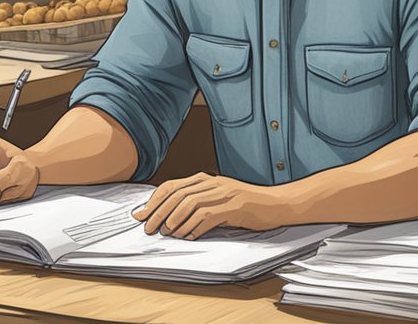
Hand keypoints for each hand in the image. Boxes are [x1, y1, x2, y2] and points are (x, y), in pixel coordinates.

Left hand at [131, 172, 281, 239]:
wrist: (276, 204)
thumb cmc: (248, 205)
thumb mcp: (220, 198)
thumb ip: (198, 203)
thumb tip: (171, 218)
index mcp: (206, 180)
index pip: (172, 186)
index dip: (154, 200)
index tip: (141, 214)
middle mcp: (212, 183)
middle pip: (177, 195)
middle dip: (158, 212)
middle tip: (148, 227)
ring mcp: (223, 194)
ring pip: (189, 204)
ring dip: (174, 220)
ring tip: (167, 233)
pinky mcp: (234, 207)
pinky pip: (208, 216)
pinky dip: (195, 227)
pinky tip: (189, 236)